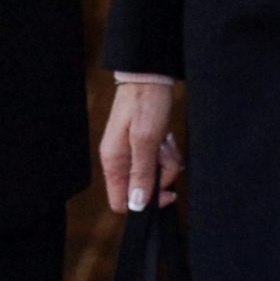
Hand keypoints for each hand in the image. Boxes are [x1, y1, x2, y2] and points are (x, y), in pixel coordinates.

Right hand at [100, 81, 182, 212]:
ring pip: (154, 175)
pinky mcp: (143, 146)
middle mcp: (120, 161)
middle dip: (161, 176)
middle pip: (142, 189)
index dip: (143, 203)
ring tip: (165, 140)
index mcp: (113, 162)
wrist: (149, 76)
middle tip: (165, 154)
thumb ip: (142, 172)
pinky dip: (166, 152)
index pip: (120, 202)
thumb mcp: (146, 139)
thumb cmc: (144, 102)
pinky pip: (158, 161)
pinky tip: (166, 138)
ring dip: (166, 161)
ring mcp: (132, 154)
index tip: (164, 191)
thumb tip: (137, 204)